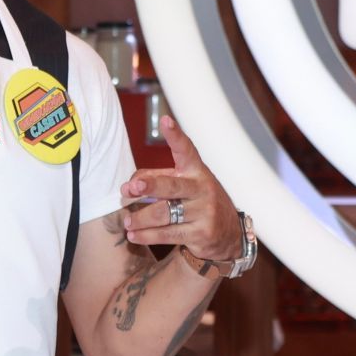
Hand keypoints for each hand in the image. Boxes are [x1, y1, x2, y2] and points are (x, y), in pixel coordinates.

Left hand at [118, 116, 239, 261]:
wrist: (228, 233)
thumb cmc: (198, 201)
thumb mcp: (184, 184)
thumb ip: (157, 179)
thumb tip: (129, 185)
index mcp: (197, 171)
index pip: (186, 150)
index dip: (175, 136)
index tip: (165, 121)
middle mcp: (202, 189)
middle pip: (172, 186)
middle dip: (151, 186)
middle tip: (131, 187)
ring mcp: (203, 212)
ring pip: (164, 214)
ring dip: (141, 218)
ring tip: (127, 221)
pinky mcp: (200, 234)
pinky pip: (167, 234)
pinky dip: (146, 235)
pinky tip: (133, 235)